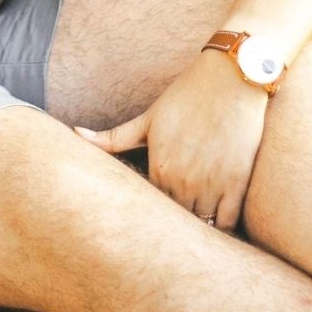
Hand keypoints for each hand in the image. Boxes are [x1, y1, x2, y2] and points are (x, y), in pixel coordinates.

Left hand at [74, 53, 268, 229]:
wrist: (232, 78)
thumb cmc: (188, 95)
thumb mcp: (148, 118)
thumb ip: (113, 136)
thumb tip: (74, 133)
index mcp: (159, 168)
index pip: (148, 207)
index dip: (147, 213)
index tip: (147, 216)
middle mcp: (184, 182)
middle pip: (172, 222)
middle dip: (168, 227)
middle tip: (166, 232)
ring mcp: (212, 185)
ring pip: (200, 225)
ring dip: (195, 229)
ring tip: (191, 232)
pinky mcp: (237, 184)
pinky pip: (227, 222)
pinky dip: (221, 228)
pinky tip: (215, 223)